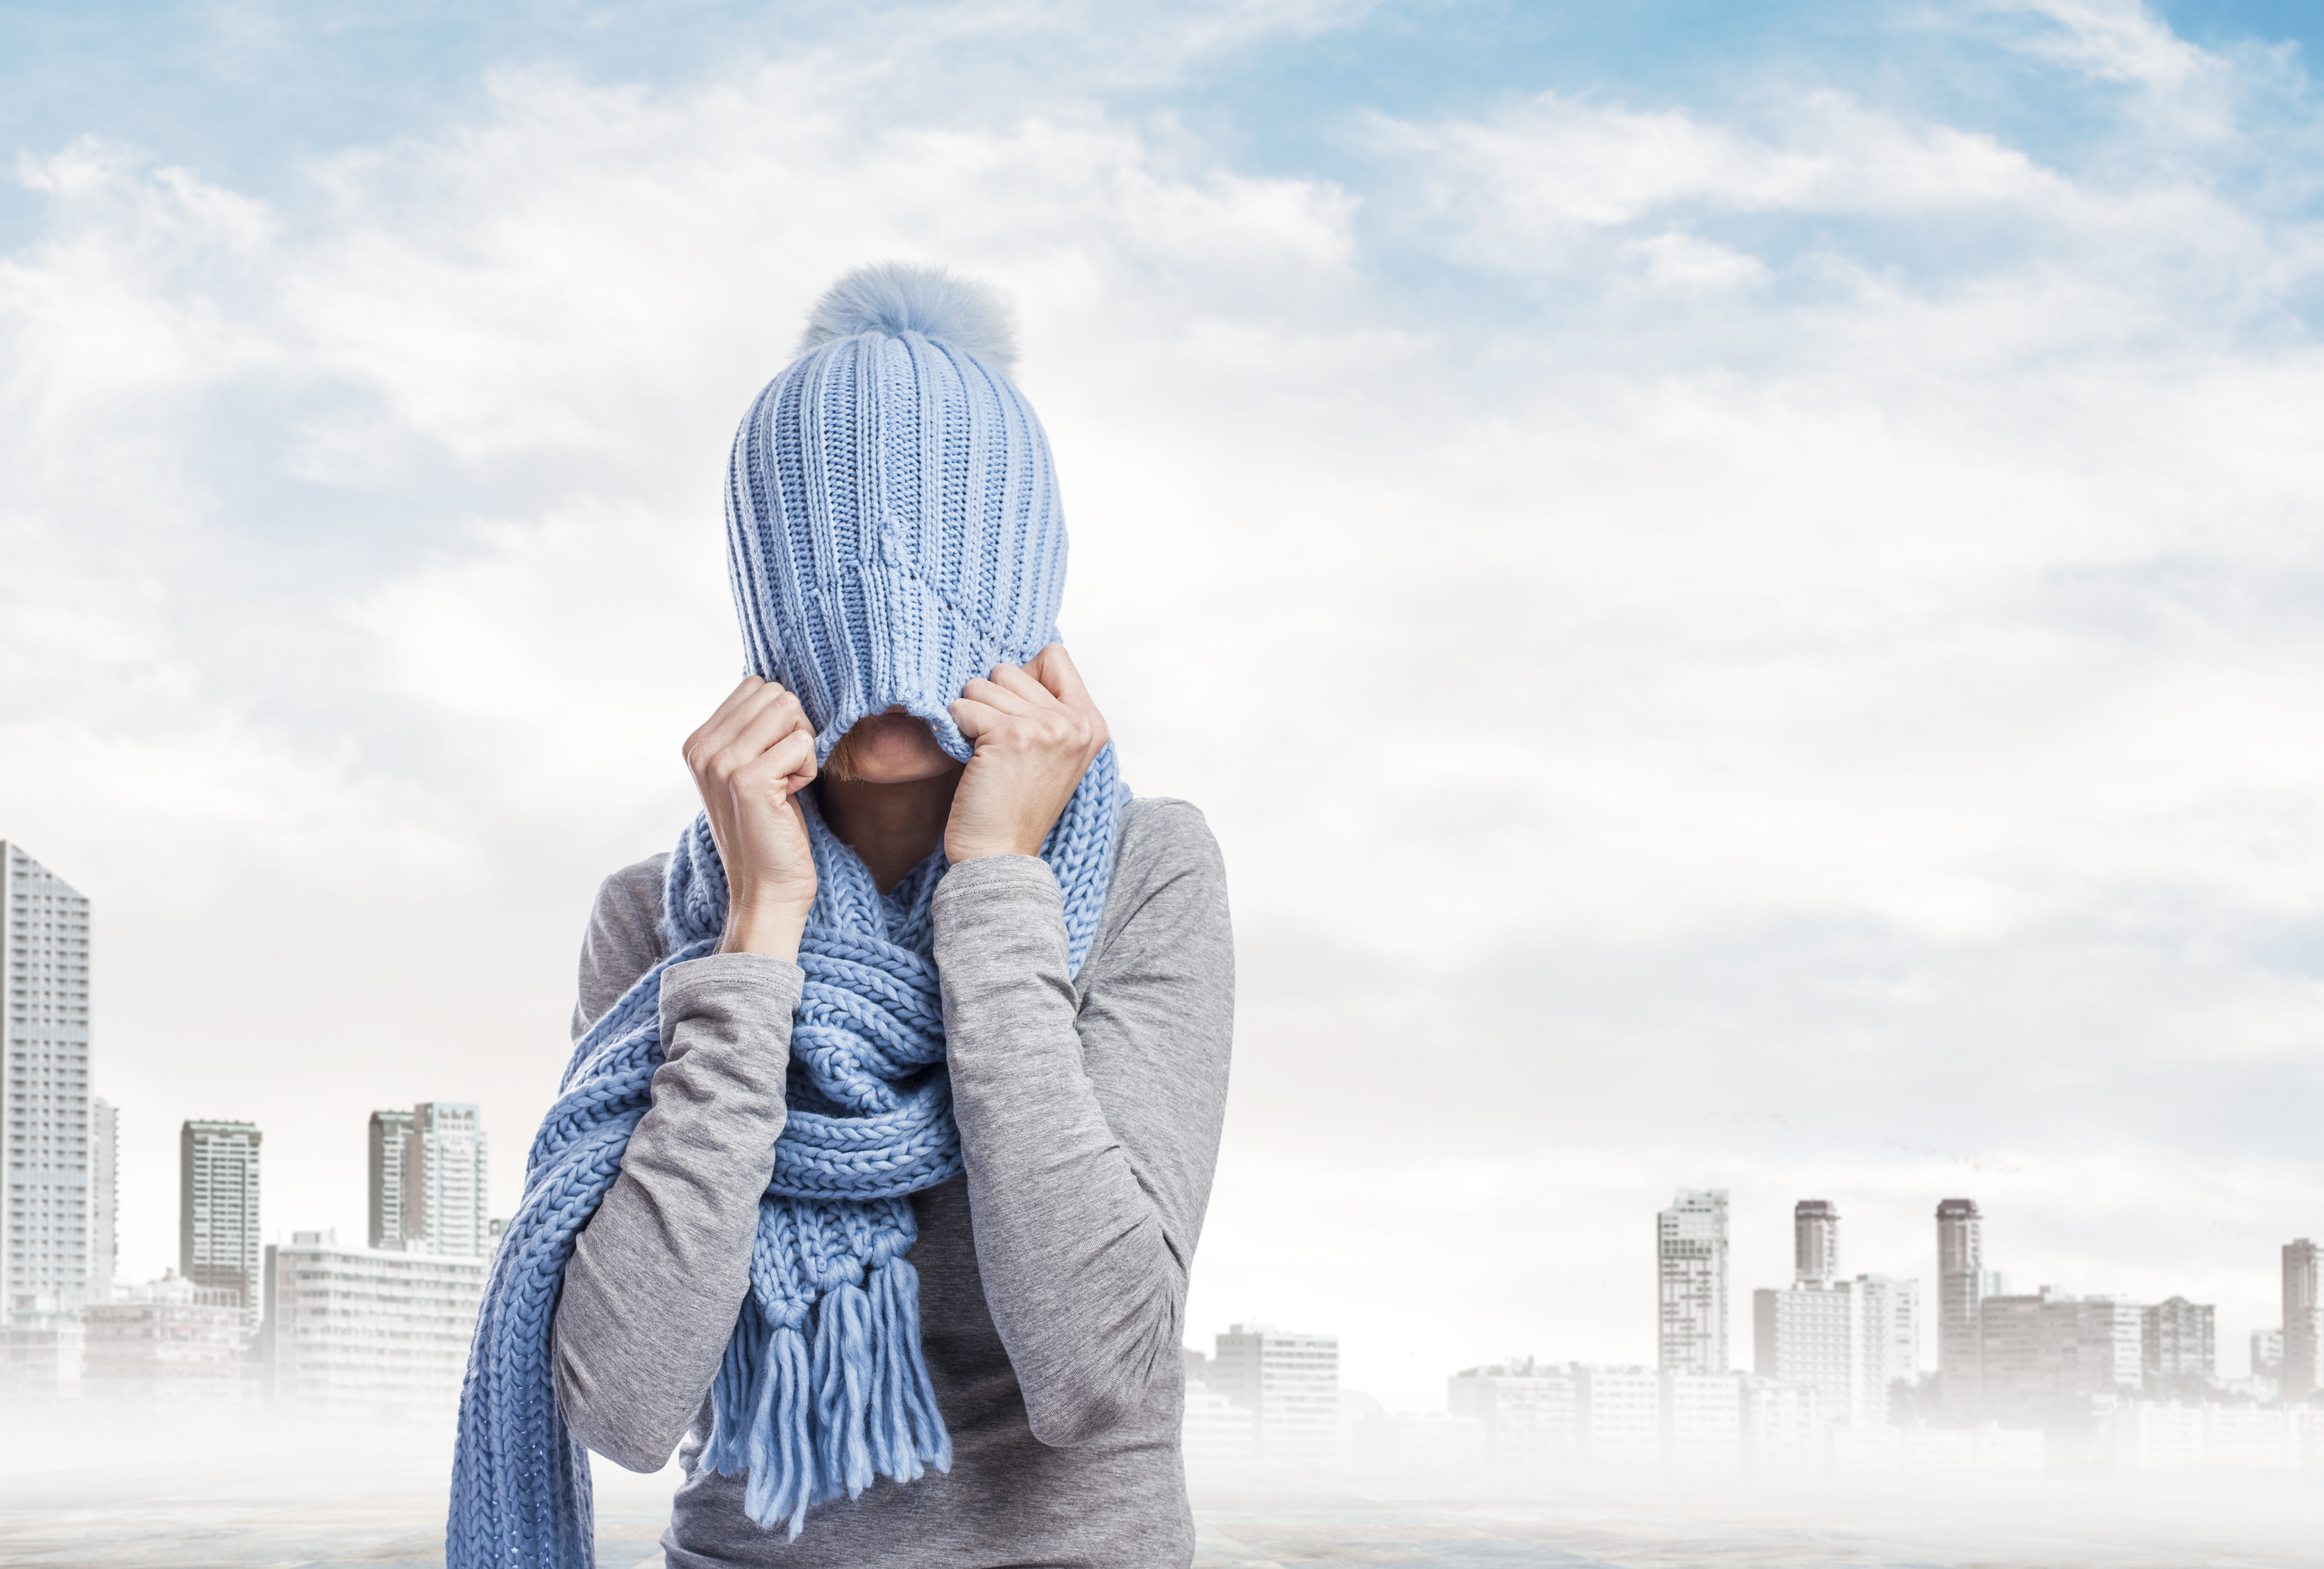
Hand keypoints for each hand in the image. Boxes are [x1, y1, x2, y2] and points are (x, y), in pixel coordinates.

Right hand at [683, 676, 818, 959]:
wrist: (766, 889)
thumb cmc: (770, 829)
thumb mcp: (750, 770)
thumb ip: (753, 730)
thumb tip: (781, 689)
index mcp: (698, 742)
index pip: (756, 685)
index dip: (781, 721)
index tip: (773, 763)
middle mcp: (702, 749)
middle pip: (775, 693)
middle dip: (794, 730)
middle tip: (784, 775)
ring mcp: (721, 763)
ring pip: (789, 710)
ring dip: (802, 749)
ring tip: (785, 785)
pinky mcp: (748, 781)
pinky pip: (802, 743)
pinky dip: (808, 769)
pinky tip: (790, 798)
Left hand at [946, 645, 1108, 863]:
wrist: (999, 856)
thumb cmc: (1014, 806)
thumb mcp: (1051, 753)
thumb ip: (1048, 709)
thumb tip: (1012, 666)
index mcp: (1091, 723)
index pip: (1055, 655)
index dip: (1023, 679)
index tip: (1016, 718)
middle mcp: (1076, 722)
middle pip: (1012, 669)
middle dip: (991, 701)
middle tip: (997, 747)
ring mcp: (1048, 727)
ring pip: (983, 684)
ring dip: (971, 716)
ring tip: (985, 755)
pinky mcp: (1012, 735)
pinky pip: (964, 706)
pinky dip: (957, 730)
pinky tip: (972, 760)